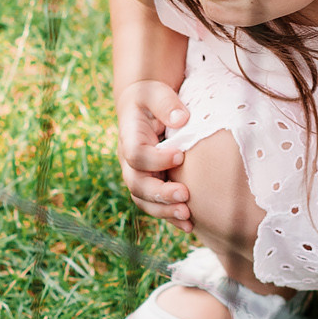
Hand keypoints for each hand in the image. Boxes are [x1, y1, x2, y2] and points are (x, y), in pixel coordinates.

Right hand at [116, 80, 193, 229]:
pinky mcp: (150, 185)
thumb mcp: (156, 92)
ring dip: (164, 211)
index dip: (155, 159)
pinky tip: (189, 226)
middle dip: (160, 193)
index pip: (135, 154)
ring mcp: (137, 175)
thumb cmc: (152, 99)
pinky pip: (155, 206)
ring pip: (143, 200)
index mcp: (128, 136)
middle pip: (136, 184)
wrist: (145, 109)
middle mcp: (128, 160)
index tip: (180, 155)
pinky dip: (170, 217)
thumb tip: (181, 118)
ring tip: (187, 216)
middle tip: (185, 195)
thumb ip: (166, 103)